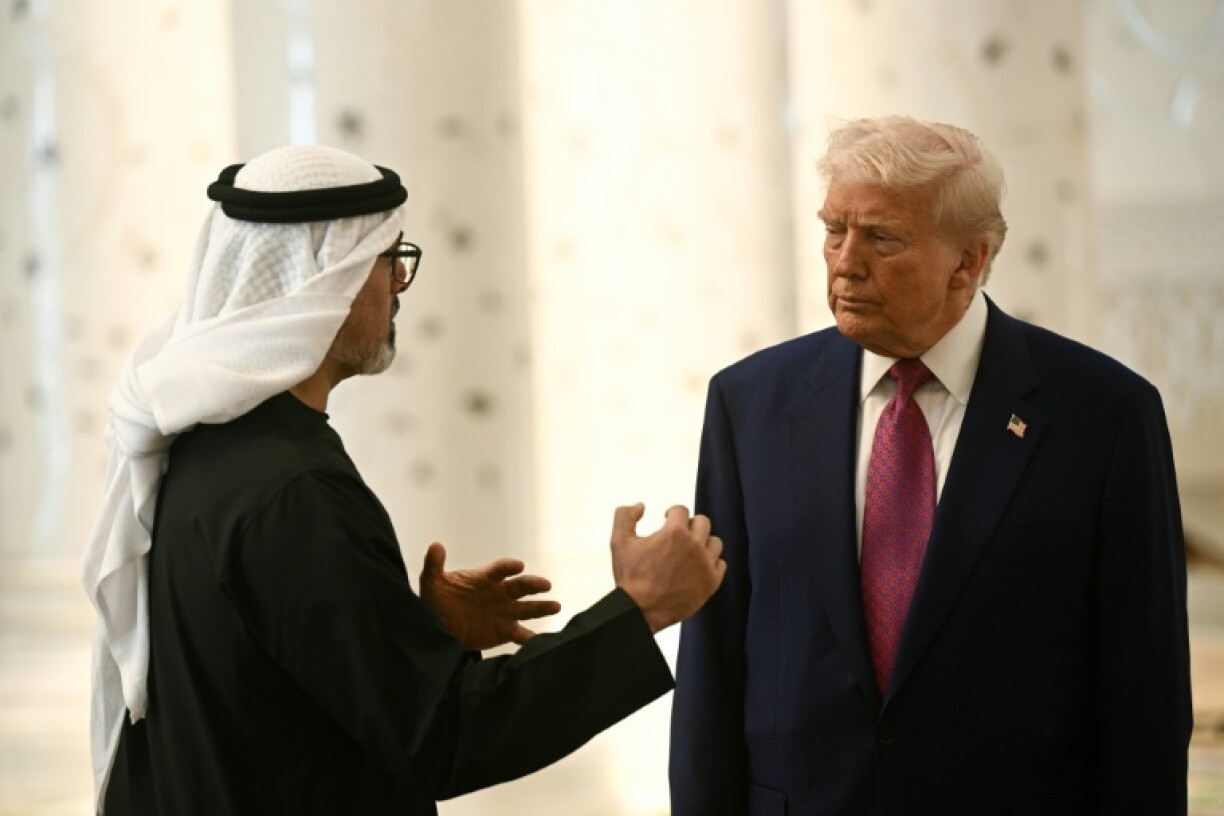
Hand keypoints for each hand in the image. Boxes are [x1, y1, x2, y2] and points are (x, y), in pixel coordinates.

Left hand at [419, 543, 561, 651]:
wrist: (440, 629)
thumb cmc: (438, 601)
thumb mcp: (432, 582)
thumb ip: (434, 564)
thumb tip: (435, 545)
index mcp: (486, 578)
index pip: (501, 569)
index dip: (509, 567)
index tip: (518, 566)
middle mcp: (500, 593)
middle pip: (521, 586)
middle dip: (534, 584)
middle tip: (546, 584)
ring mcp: (505, 612)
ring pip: (528, 608)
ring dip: (542, 607)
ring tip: (555, 606)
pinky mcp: (505, 631)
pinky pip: (521, 634)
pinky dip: (531, 638)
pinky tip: (540, 642)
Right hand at [610, 503, 725, 633]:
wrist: (639, 611)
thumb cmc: (630, 576)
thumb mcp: (619, 541)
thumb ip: (625, 516)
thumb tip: (641, 506)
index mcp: (675, 532)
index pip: (681, 510)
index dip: (671, 514)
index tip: (666, 521)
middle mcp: (695, 545)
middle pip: (702, 522)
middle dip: (688, 526)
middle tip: (677, 537)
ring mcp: (706, 564)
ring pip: (714, 542)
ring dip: (702, 543)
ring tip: (688, 552)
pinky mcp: (712, 582)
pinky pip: (720, 564)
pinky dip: (710, 563)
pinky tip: (696, 568)